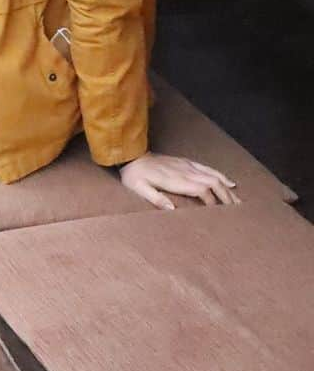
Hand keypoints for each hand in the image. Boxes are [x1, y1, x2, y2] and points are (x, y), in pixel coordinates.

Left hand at [118, 152, 239, 209]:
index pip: (201, 190)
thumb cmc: (134, 175)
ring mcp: (186, 165)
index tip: (219, 216)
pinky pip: (207, 168)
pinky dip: (221, 175)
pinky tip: (230, 183)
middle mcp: (184, 171)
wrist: (131, 155)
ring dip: (227, 188)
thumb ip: (155, 198)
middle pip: (213, 183)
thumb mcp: (139, 188)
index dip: (212, 202)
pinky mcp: (186, 162)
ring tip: (239, 201)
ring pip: (213, 176)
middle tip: (239, 211)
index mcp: (175, 180)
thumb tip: (173, 209)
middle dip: (227, 197)